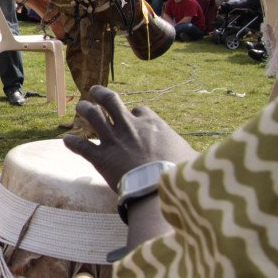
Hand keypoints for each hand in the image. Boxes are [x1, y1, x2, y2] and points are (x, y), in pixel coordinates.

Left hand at [62, 85, 197, 191]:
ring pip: (92, 116)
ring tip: (80, 107)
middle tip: (94, 90)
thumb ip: (192, 155)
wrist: (159, 187)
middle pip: (111, 101)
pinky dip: (72, 143)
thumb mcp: (192, 158)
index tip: (136, 116)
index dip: (138, 113)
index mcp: (152, 124)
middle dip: (101, 93)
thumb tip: (212, 162)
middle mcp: (129, 126)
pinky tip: (66, 140)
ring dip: (84, 109)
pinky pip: (81, 146)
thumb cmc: (181, 174)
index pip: (142, 110)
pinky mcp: (100, 157)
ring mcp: (113, 140)